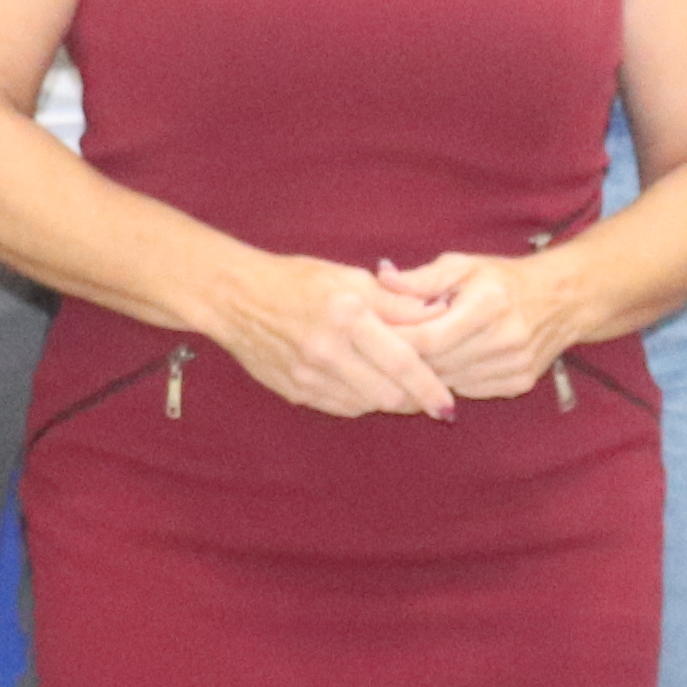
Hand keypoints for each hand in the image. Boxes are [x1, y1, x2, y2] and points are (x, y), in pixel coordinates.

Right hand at [215, 249, 464, 419]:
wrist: (237, 298)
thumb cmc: (298, 281)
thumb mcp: (352, 278)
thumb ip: (399, 301)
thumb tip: (441, 312)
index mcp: (347, 315)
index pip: (403, 362)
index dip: (430, 387)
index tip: (449, 403)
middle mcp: (328, 350)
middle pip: (388, 395)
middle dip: (413, 399)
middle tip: (427, 392)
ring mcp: (309, 376)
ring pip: (367, 406)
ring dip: (388, 401)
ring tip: (397, 384)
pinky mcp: (296, 392)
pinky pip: (342, 408)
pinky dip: (361, 401)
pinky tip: (365, 383)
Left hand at [369, 248, 587, 403]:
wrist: (562, 299)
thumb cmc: (503, 279)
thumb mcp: (463, 266)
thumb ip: (421, 278)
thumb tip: (381, 278)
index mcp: (489, 304)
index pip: (428, 338)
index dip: (397, 341)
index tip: (374, 336)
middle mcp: (506, 338)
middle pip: (437, 365)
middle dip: (408, 359)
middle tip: (384, 350)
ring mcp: (515, 365)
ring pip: (450, 382)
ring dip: (429, 372)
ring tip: (416, 355)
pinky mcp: (520, 383)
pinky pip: (470, 390)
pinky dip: (453, 380)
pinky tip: (449, 362)